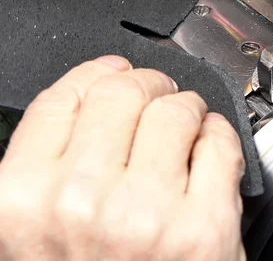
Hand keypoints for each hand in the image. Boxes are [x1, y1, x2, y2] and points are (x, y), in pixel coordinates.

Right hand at [0, 56, 245, 259]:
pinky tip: (211, 147)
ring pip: (176, 111)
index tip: (111, 72)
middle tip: (157, 94)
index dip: (94, 75)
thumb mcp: (33, 232)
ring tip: (187, 124)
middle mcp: (80, 202)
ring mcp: (147, 214)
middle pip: (123, 93)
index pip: (63, 99)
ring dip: (187, 108)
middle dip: (146, 84)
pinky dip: (220, 136)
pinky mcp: (204, 228)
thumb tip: (93, 90)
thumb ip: (48, 164)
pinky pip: (219, 145)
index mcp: (21, 201)